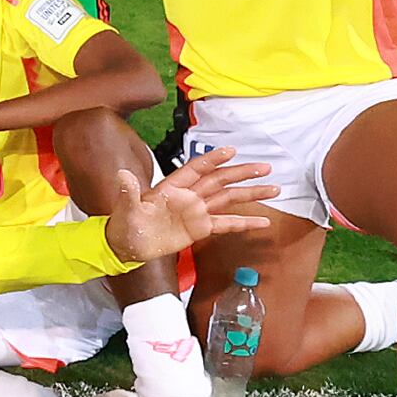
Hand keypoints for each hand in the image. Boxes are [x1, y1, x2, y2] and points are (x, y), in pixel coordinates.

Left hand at [99, 150, 278, 265]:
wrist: (128, 245)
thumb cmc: (125, 224)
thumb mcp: (126, 209)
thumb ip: (128, 192)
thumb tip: (122, 175)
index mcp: (172, 187)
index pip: (197, 169)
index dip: (213, 159)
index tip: (231, 151)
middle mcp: (189, 196)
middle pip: (220, 181)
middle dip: (242, 173)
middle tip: (265, 167)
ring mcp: (197, 212)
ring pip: (228, 199)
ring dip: (250, 194)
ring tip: (274, 189)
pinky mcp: (201, 228)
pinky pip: (226, 224)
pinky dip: (245, 223)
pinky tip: (263, 222)